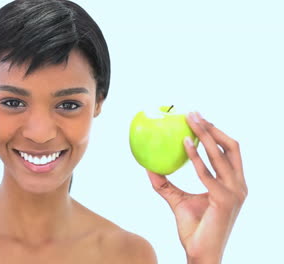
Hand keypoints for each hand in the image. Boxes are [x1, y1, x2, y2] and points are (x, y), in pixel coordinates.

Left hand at [147, 112, 246, 263]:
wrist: (201, 254)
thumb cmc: (194, 229)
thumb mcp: (177, 200)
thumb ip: (164, 183)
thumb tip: (147, 166)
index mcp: (233, 184)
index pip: (230, 152)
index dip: (217, 133)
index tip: (199, 119)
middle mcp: (239, 185)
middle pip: (231, 147)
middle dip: (213, 127)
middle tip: (192, 112)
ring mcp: (234, 192)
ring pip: (221, 154)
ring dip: (205, 134)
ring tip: (190, 119)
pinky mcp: (225, 199)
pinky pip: (207, 172)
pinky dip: (195, 156)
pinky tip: (183, 143)